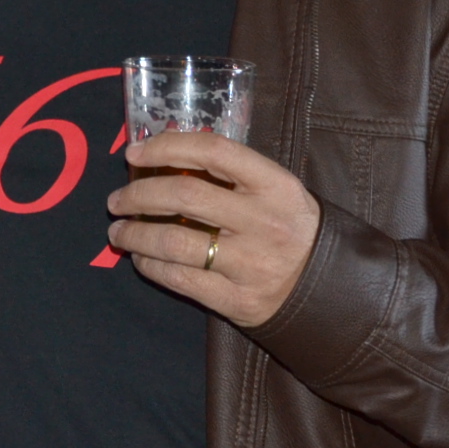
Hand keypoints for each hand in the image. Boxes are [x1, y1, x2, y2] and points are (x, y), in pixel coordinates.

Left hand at [104, 132, 320, 328]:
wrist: (332, 291)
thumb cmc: (292, 230)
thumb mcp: (277, 192)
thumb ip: (233, 175)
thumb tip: (164, 159)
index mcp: (275, 185)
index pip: (213, 152)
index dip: (167, 147)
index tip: (134, 154)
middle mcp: (263, 222)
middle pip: (184, 196)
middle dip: (138, 195)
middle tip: (116, 200)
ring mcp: (251, 263)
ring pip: (174, 242)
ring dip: (135, 235)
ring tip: (118, 232)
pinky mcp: (238, 300)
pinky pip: (180, 280)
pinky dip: (151, 266)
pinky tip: (141, 259)